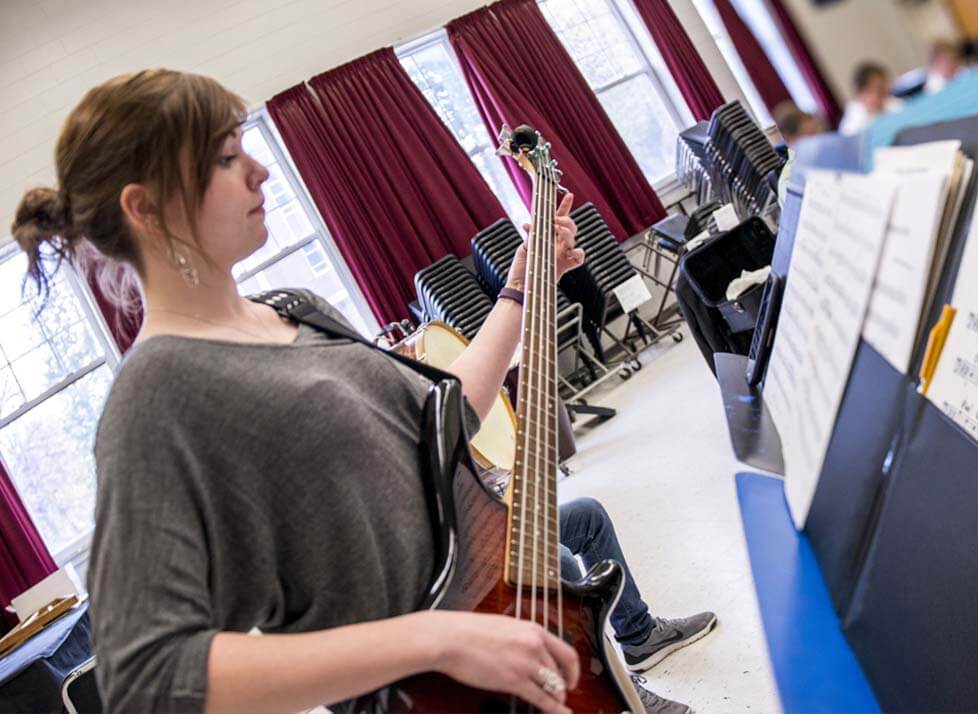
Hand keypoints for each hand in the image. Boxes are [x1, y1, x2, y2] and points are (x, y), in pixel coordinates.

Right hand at [429, 611, 579, 713]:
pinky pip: (542, 698)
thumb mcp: (503, 626)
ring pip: (554, 686)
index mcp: (533, 629)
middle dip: (563, 686)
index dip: (573, 669)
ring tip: (556, 704)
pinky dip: (552, 709)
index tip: (571, 676)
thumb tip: (527, 648)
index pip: (566, 651)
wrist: (450, 638)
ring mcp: (526, 663)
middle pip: (561, 671)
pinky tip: (558, 713)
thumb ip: (520, 637)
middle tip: (562, 693)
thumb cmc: (467, 630)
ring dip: (556, 698)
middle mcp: (534, 644)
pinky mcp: (515, 680)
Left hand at [505, 192, 585, 291]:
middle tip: (556, 221)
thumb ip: (531, 237)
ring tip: (557, 230)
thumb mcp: (523, 248)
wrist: (521, 287)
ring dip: (567, 231)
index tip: (569, 195)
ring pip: (573, 237)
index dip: (564, 207)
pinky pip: (579, 257)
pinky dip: (578, 252)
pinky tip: (570, 251)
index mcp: (547, 237)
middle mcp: (556, 245)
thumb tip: (531, 226)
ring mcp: (562, 254)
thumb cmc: (521, 270)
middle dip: (565, 219)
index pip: (558, 219)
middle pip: (570, 226)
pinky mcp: (565, 265)